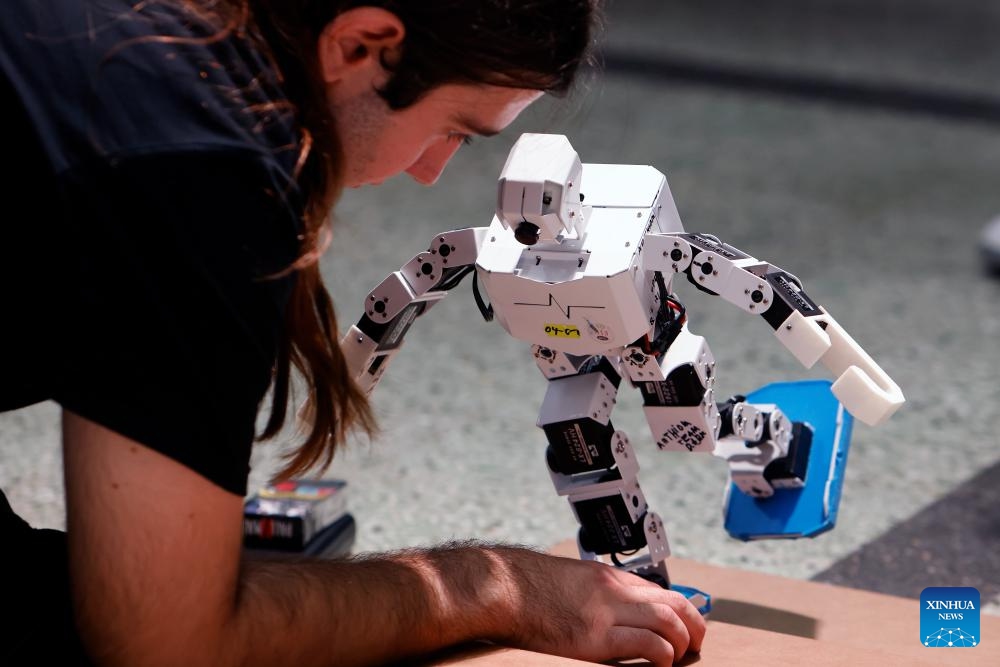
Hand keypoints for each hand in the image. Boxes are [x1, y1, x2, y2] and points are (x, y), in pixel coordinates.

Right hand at [495, 548, 705, 664]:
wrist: (504, 588)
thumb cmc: (529, 588)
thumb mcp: (573, 582)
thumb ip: (599, 594)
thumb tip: (616, 614)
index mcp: (610, 578)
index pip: (662, 590)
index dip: (683, 612)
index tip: (686, 629)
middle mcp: (615, 591)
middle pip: (675, 602)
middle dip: (695, 626)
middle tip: (694, 646)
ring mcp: (607, 612)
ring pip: (670, 620)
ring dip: (683, 642)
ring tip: (679, 658)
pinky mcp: (597, 637)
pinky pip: (648, 643)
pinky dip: (663, 655)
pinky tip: (660, 665)